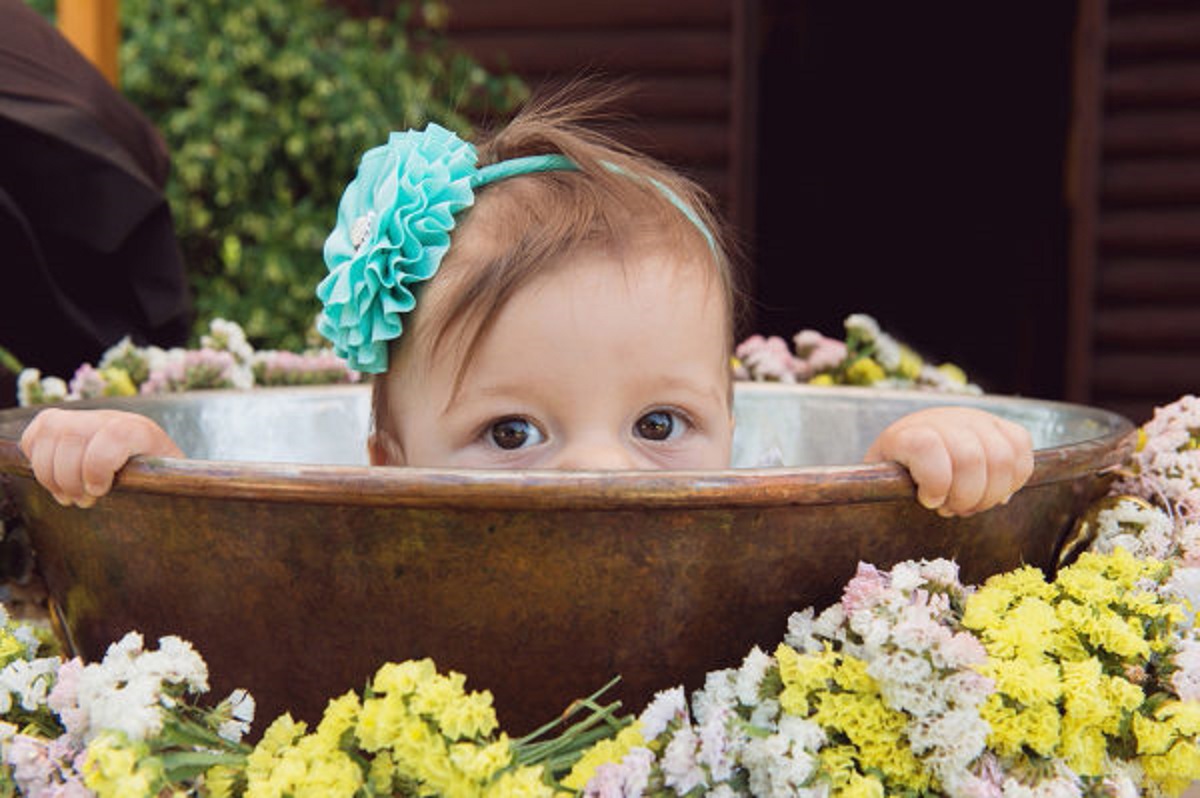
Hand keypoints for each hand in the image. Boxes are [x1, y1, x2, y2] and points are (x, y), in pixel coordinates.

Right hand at [19, 409, 181, 507]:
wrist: (151, 467)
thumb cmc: (160, 484)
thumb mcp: (169, 487)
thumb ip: (166, 490)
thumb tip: (178, 504)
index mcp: (142, 431)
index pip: (115, 433)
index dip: (98, 465)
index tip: (98, 492)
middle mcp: (112, 418)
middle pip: (73, 436)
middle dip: (69, 478)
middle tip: (84, 501)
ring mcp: (86, 418)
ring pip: (50, 434)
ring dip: (50, 474)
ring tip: (69, 496)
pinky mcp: (63, 424)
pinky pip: (37, 433)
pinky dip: (37, 459)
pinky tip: (54, 479)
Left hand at [864, 407, 1033, 516]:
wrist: (914, 447)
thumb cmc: (897, 476)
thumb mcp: (881, 483)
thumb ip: (884, 491)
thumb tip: (888, 506)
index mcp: (908, 433)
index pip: (926, 446)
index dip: (934, 481)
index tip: (928, 500)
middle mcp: (945, 420)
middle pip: (972, 458)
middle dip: (965, 497)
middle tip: (951, 509)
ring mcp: (977, 420)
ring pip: (1003, 459)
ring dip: (990, 494)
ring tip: (970, 502)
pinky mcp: (1002, 427)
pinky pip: (1023, 450)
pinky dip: (1014, 478)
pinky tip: (994, 490)